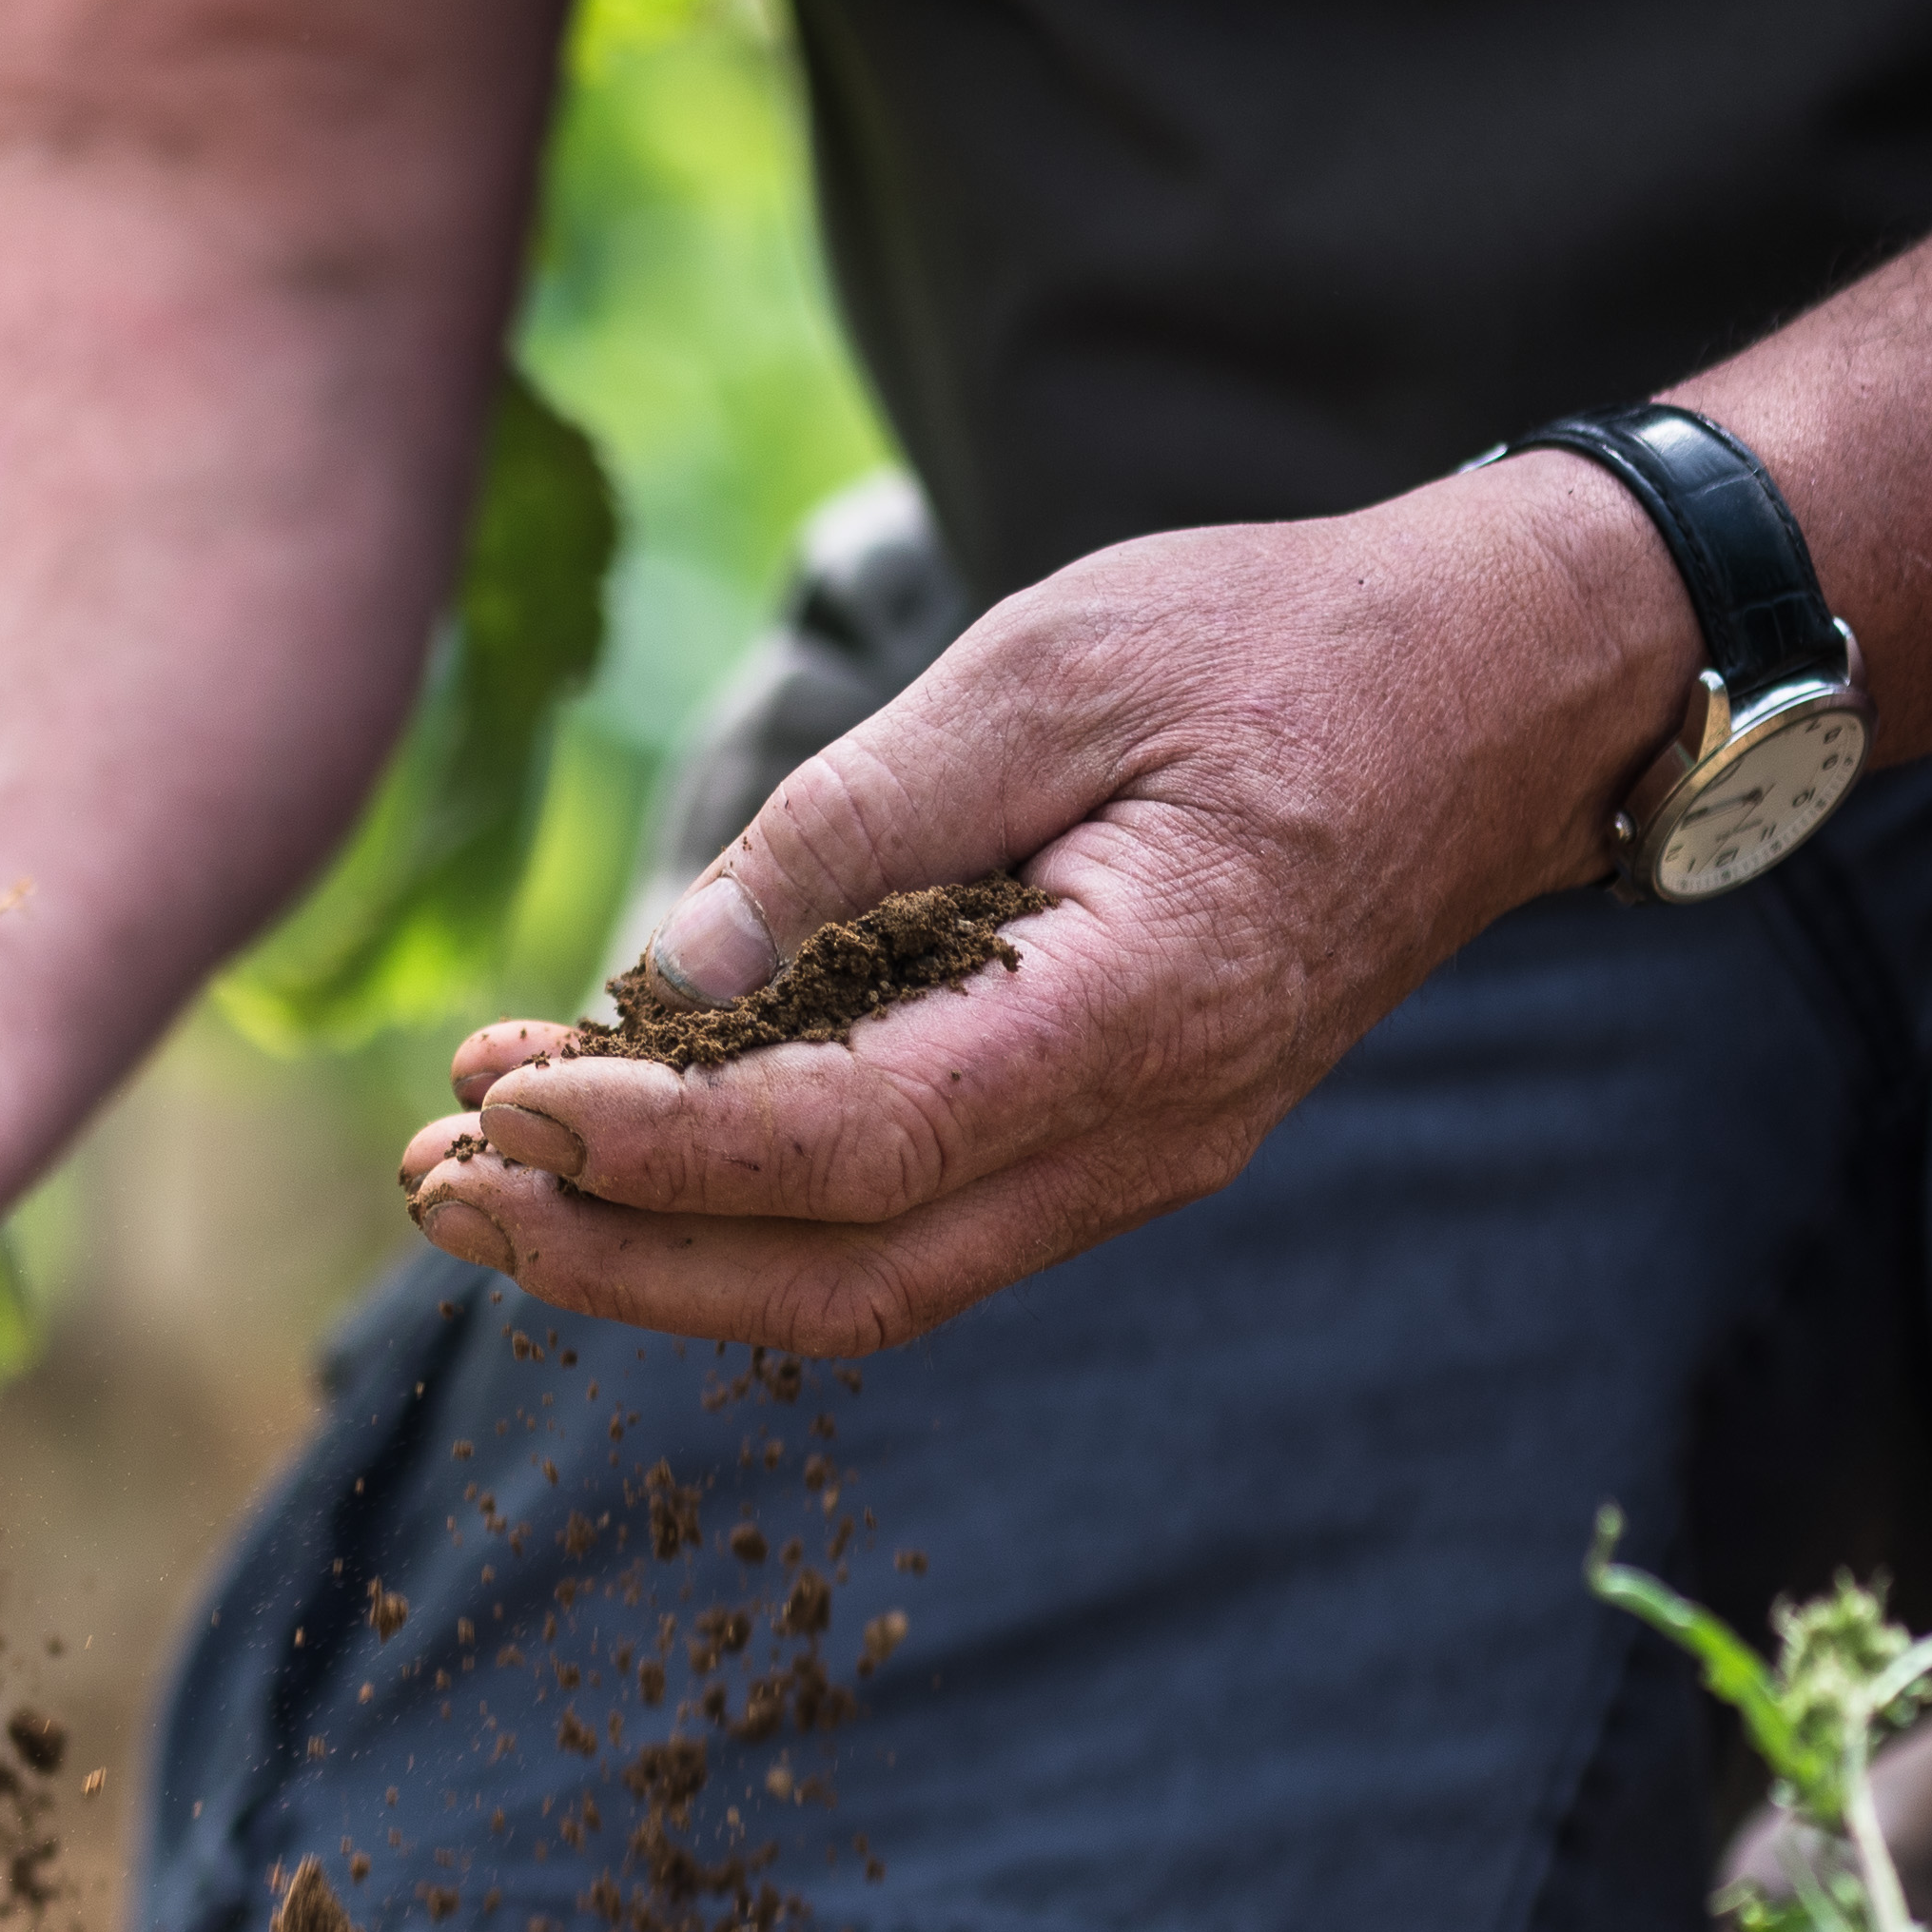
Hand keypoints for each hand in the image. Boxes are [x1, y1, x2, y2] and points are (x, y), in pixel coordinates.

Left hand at [399, 460, 1696, 1354]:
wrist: (1495, 695)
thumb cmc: (1274, 647)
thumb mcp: (1041, 671)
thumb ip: (849, 832)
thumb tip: (663, 977)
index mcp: (1141, 1016)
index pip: (851, 1146)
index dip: (657, 1144)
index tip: (500, 1094)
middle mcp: (1145, 1137)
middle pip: (839, 1281)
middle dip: (616, 1256)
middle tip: (436, 1180)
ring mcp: (1138, 1163)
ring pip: (866, 1284)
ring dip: (660, 1250)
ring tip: (478, 1176)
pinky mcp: (1110, 1145)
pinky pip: (910, 1226)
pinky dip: (750, 1209)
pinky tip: (621, 1142)